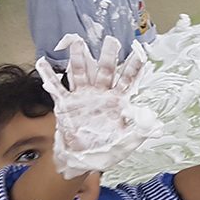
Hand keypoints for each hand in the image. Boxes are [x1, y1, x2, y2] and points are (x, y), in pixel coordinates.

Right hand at [35, 34, 160, 178]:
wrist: (82, 160)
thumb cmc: (105, 150)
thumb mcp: (125, 144)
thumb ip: (140, 133)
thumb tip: (157, 127)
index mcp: (117, 101)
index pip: (128, 80)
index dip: (134, 67)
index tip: (140, 52)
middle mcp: (100, 94)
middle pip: (105, 71)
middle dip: (108, 56)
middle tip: (111, 40)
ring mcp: (82, 97)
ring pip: (81, 73)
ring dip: (79, 58)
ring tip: (76, 42)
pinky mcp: (65, 104)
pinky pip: (57, 88)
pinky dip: (49, 75)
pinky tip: (43, 61)